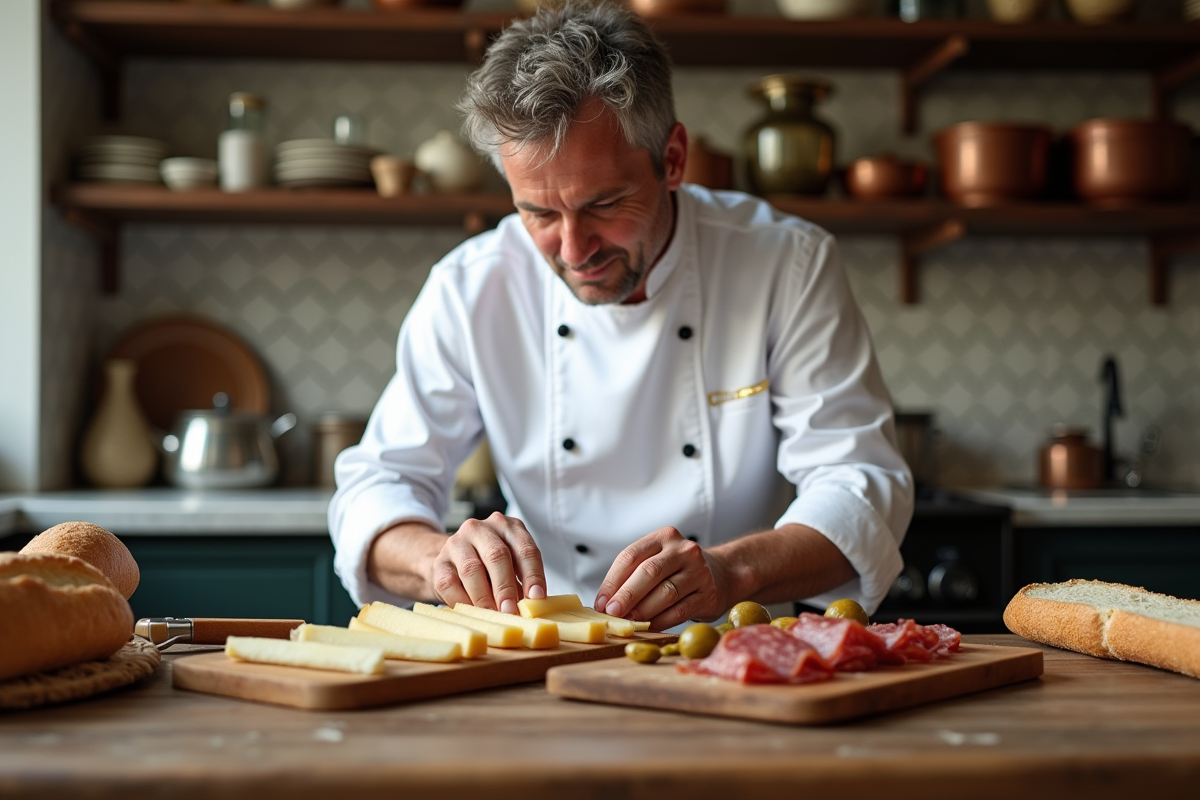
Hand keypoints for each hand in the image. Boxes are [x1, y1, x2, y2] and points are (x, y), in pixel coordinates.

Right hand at [429, 512, 546, 613]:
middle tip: (512, 611)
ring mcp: (456, 542)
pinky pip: (449, 583)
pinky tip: (472, 613)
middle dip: (506, 587)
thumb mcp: (510, 566)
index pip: (525, 549)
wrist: (451, 563)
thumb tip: (534, 606)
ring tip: (493, 615)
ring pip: (472, 569)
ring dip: (484, 597)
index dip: (533, 575)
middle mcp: (480, 529)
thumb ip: (521, 582)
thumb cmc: (489, 567)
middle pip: (497, 555)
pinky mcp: (439, 561)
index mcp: (506, 526)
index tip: (536, 599)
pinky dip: (463, 601)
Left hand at [594, 527, 731, 630]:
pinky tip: (649, 626)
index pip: (631, 556)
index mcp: (664, 537)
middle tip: (612, 613)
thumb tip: (605, 603)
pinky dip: (661, 621)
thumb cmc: (677, 570)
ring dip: (643, 610)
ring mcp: (699, 571)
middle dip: (627, 595)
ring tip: (629, 621)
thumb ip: (632, 576)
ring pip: (665, 593)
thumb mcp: (656, 561)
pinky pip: (680, 610)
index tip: (601, 602)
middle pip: (649, 572)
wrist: (721, 574)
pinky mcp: (708, 594)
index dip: (612, 581)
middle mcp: (683, 550)